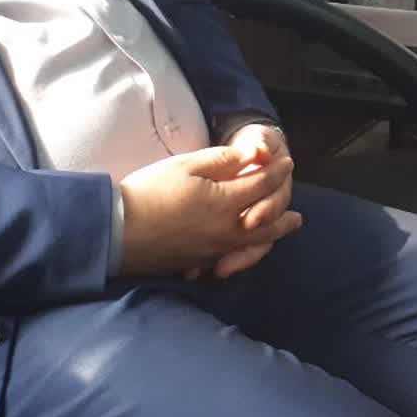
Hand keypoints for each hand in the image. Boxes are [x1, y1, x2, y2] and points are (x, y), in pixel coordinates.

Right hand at [117, 143, 300, 280]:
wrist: (117, 231)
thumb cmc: (150, 191)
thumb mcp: (186, 166)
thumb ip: (224, 161)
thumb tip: (255, 155)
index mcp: (225, 202)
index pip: (261, 185)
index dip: (276, 171)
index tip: (287, 162)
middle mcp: (226, 230)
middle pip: (266, 221)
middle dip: (283, 210)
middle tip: (298, 210)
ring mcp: (214, 249)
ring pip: (255, 243)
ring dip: (274, 234)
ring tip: (286, 228)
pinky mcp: (200, 261)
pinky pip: (236, 257)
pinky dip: (252, 251)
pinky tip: (251, 248)